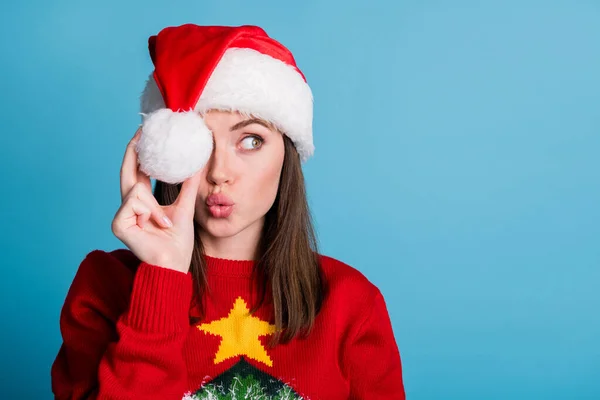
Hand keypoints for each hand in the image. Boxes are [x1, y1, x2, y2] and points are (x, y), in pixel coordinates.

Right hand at [111, 128, 201, 273]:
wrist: (174, 262)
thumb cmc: (178, 240)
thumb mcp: (185, 206)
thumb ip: (189, 185)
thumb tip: (198, 163)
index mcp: (143, 201)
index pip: (138, 171)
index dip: (140, 152)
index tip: (146, 132)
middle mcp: (130, 205)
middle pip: (127, 171)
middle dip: (133, 151)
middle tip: (142, 131)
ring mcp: (121, 214)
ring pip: (136, 190)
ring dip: (155, 207)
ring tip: (165, 223)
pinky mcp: (118, 223)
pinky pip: (134, 202)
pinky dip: (150, 212)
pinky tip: (156, 225)